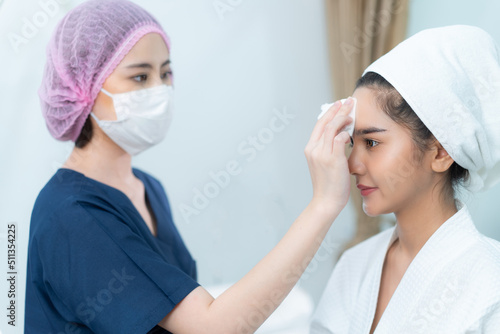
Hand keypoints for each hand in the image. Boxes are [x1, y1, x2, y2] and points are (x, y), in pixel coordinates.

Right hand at [304, 98, 353, 216]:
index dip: (330, 113)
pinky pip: (339, 138)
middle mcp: (313, 149)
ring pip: (332, 127)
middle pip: (324, 122)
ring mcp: (321, 154)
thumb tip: (342, 138)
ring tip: (353, 111)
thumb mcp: (326, 164)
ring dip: (344, 117)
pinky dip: (345, 132)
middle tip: (348, 101)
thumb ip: (331, 150)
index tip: (339, 105)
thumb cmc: (330, 185)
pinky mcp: (332, 159)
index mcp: (310, 149)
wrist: (326, 202)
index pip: (319, 125)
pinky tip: (352, 130)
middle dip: (337, 109)